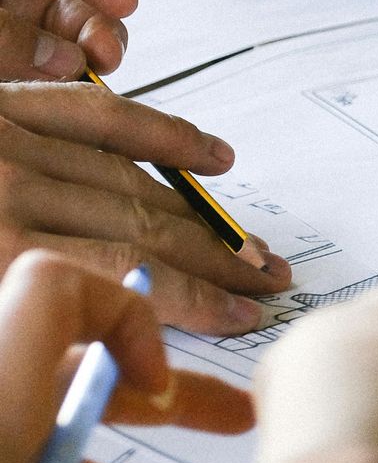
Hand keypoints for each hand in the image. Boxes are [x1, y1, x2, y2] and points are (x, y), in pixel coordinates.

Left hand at [0, 0, 136, 80]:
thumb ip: (3, 31)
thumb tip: (58, 58)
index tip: (124, 1)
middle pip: (60, 4)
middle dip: (95, 28)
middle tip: (107, 53)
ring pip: (52, 49)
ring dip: (80, 64)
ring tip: (86, 81)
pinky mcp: (0, 82)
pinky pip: (32, 84)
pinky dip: (55, 92)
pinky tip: (66, 97)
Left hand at [0, 83, 291, 334]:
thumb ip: (49, 323)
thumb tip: (123, 356)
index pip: (125, 271)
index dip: (194, 298)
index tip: (238, 316)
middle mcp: (8, 188)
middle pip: (139, 225)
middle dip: (215, 260)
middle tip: (265, 281)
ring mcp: (10, 140)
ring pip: (131, 180)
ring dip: (201, 218)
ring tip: (249, 247)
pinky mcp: (6, 105)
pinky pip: (100, 116)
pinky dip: (163, 135)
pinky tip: (212, 159)